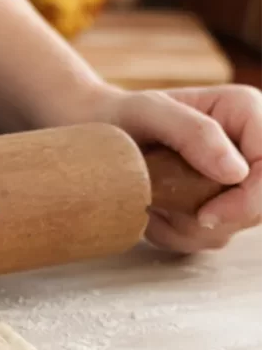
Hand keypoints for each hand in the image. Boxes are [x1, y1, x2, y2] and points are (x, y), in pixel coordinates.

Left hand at [82, 85, 261, 252]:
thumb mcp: (149, 112)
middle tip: (162, 208)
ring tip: (150, 201)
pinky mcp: (220, 204)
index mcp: (246, 112)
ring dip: (187, 228)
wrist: (102, 132)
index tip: (205, 216)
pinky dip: (177, 234)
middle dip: (212, 219)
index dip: (250, 200)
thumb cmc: (124, 115)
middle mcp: (251, 147)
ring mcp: (237, 179)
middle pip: (259, 205)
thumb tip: (237, 172)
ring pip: (234, 226)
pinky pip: (210, 237)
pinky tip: (154, 213)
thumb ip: (193, 133)